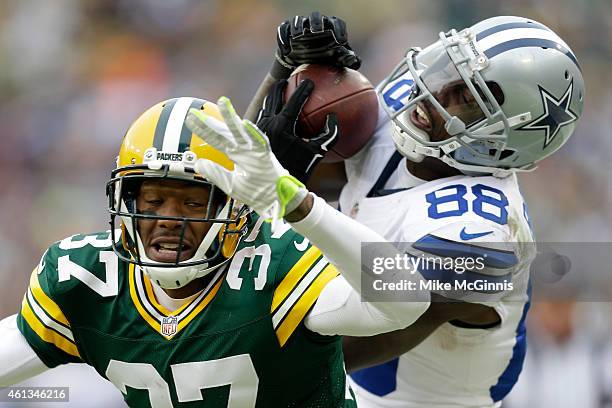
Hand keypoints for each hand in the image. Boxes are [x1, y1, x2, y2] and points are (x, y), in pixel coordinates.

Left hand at [185, 97, 308, 222]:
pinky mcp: (266, 155)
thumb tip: (198, 163)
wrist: (275, 201)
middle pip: (224, 132)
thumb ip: (214, 174)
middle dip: (210, 122)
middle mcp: (242, 149)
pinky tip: (246, 124)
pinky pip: (261, 142)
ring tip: (223, 103)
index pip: (215, 139)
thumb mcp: (230, 185)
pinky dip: (255, 134)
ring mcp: (254, 150)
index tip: (190, 120)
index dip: (202, 130)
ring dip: (232, 118)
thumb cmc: (257, 192)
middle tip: (196, 111)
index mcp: (234, 155)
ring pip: (241, 131)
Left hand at [256, 79, 338, 182]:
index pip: (294, 100)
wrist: (276, 185)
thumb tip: (333, 117)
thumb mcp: (318, 152)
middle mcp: (268, 124)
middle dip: (281, 85)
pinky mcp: (254, 137)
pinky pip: (260, 117)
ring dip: (272, 96)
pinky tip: (272, 112)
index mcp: (283, 126)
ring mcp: (259, 130)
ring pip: (264, 106)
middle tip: (288, 79)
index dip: (303, 88)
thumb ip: (329, 134)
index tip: (309, 81)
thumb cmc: (299, 169)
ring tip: (278, 91)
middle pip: (273, 97)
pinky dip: (267, 110)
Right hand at [276, 11, 360, 71]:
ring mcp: (300, 26)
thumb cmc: (323, 57)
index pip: (336, 23)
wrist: (303, 61)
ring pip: (298, 21)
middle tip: (318, 31)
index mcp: (330, 27)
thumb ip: (347, 60)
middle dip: (317, 22)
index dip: (339, 30)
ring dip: (298, 27)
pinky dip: (283, 38)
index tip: (341, 41)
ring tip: (298, 36)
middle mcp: (315, 24)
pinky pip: (283, 31)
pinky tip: (286, 50)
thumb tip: (354, 61)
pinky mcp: (287, 31)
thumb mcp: (336, 60)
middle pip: (316, 17)